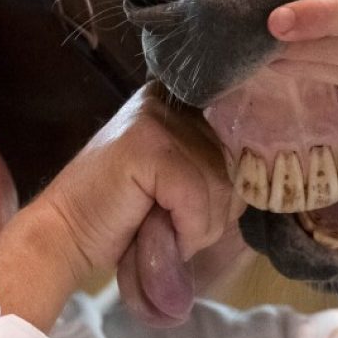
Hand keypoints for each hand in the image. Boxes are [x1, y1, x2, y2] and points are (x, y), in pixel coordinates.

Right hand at [0, 84, 244, 329]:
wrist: (63, 237)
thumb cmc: (124, 220)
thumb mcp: (182, 188)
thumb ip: (219, 172)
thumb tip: (274, 177)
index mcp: (181, 103)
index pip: (242, 141)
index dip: (233, 183)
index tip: (204, 208)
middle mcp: (170, 100)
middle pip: (236, 167)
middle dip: (213, 213)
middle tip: (170, 225)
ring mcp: (157, 118)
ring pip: (221, 186)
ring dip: (198, 227)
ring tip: (159, 229)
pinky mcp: (148, 145)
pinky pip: (198, 198)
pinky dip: (185, 230)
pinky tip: (155, 231)